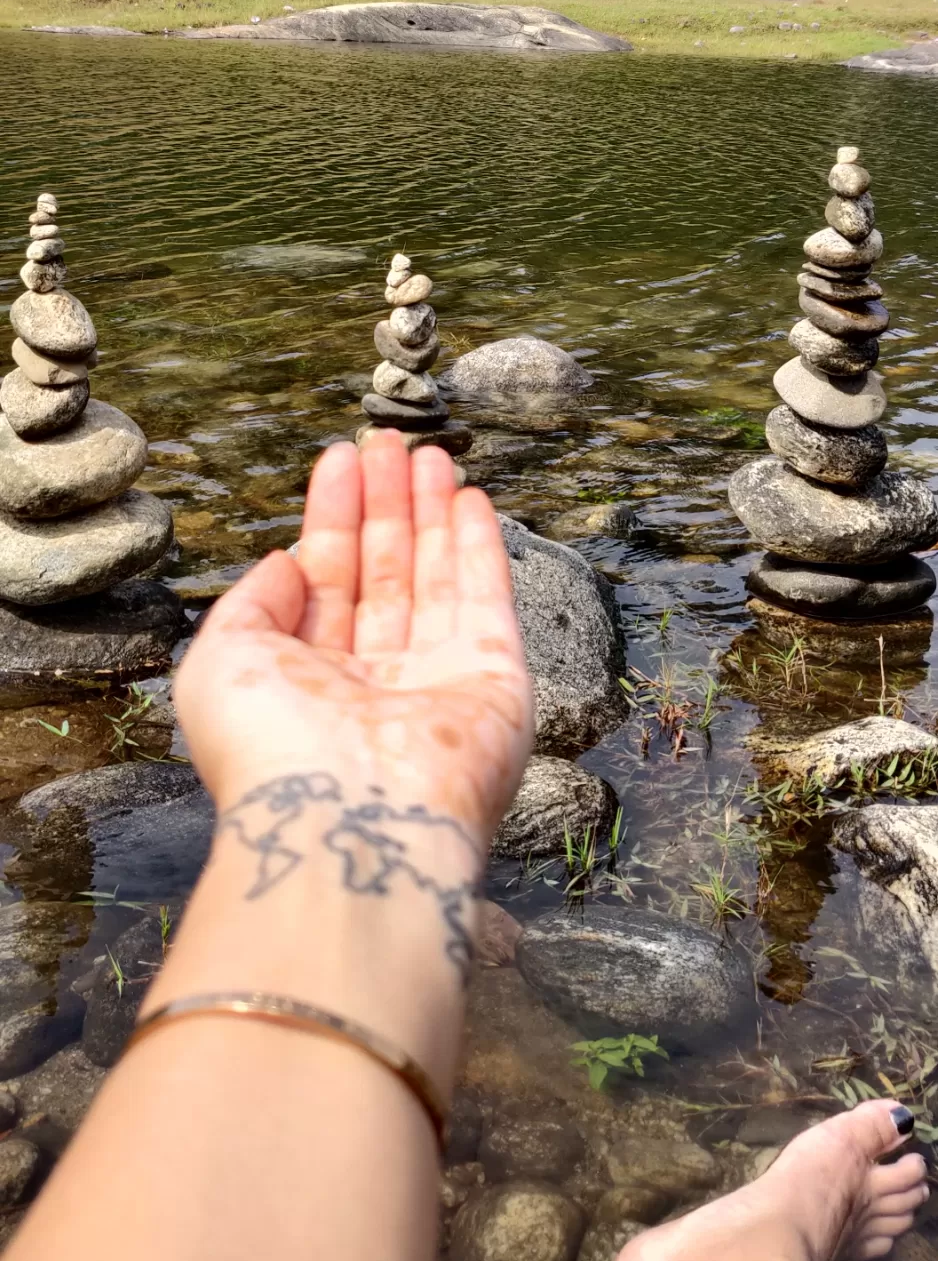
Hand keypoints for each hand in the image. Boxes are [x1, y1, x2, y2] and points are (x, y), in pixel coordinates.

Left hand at [175, 431, 533, 852]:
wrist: (348, 822)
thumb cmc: (269, 747)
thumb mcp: (222, 660)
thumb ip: (250, 602)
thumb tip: (288, 561)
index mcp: (308, 681)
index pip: (325, 580)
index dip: (332, 516)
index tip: (339, 457)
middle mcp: (373, 682)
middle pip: (382, 571)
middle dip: (384, 503)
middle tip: (387, 439)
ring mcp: (436, 682)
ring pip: (434, 577)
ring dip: (432, 512)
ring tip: (428, 451)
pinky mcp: (494, 684)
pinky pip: (488, 600)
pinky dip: (480, 548)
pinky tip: (469, 498)